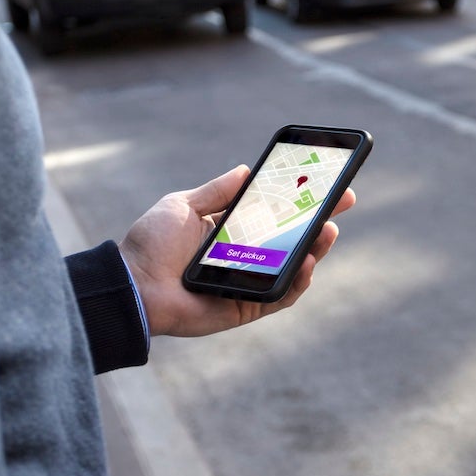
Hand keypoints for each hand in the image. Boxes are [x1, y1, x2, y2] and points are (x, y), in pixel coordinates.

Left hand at [120, 166, 355, 338]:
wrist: (132, 284)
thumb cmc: (151, 244)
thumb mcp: (183, 205)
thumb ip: (216, 191)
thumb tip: (246, 169)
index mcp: (230, 230)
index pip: (274, 213)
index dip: (300, 199)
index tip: (324, 181)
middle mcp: (244, 256)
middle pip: (292, 238)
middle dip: (320, 220)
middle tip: (343, 201)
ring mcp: (248, 282)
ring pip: (293, 267)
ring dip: (315, 249)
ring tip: (327, 231)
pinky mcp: (246, 306)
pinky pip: (280, 296)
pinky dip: (297, 281)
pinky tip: (307, 263)